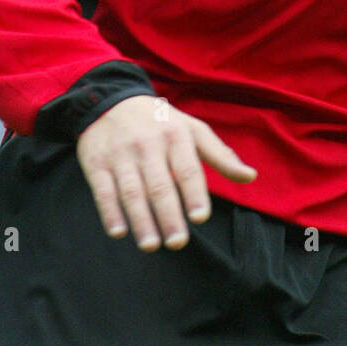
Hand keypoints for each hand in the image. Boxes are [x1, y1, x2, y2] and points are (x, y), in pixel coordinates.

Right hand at [76, 94, 256, 251]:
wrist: (110, 100)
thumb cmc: (160, 122)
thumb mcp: (192, 130)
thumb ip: (220, 156)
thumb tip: (250, 176)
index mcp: (175, 135)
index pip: (187, 168)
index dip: (194, 193)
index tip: (200, 217)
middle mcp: (148, 144)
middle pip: (159, 184)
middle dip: (168, 215)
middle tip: (178, 242)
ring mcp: (120, 154)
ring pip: (131, 191)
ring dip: (141, 220)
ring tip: (151, 245)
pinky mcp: (96, 162)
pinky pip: (103, 190)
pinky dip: (110, 212)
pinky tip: (119, 232)